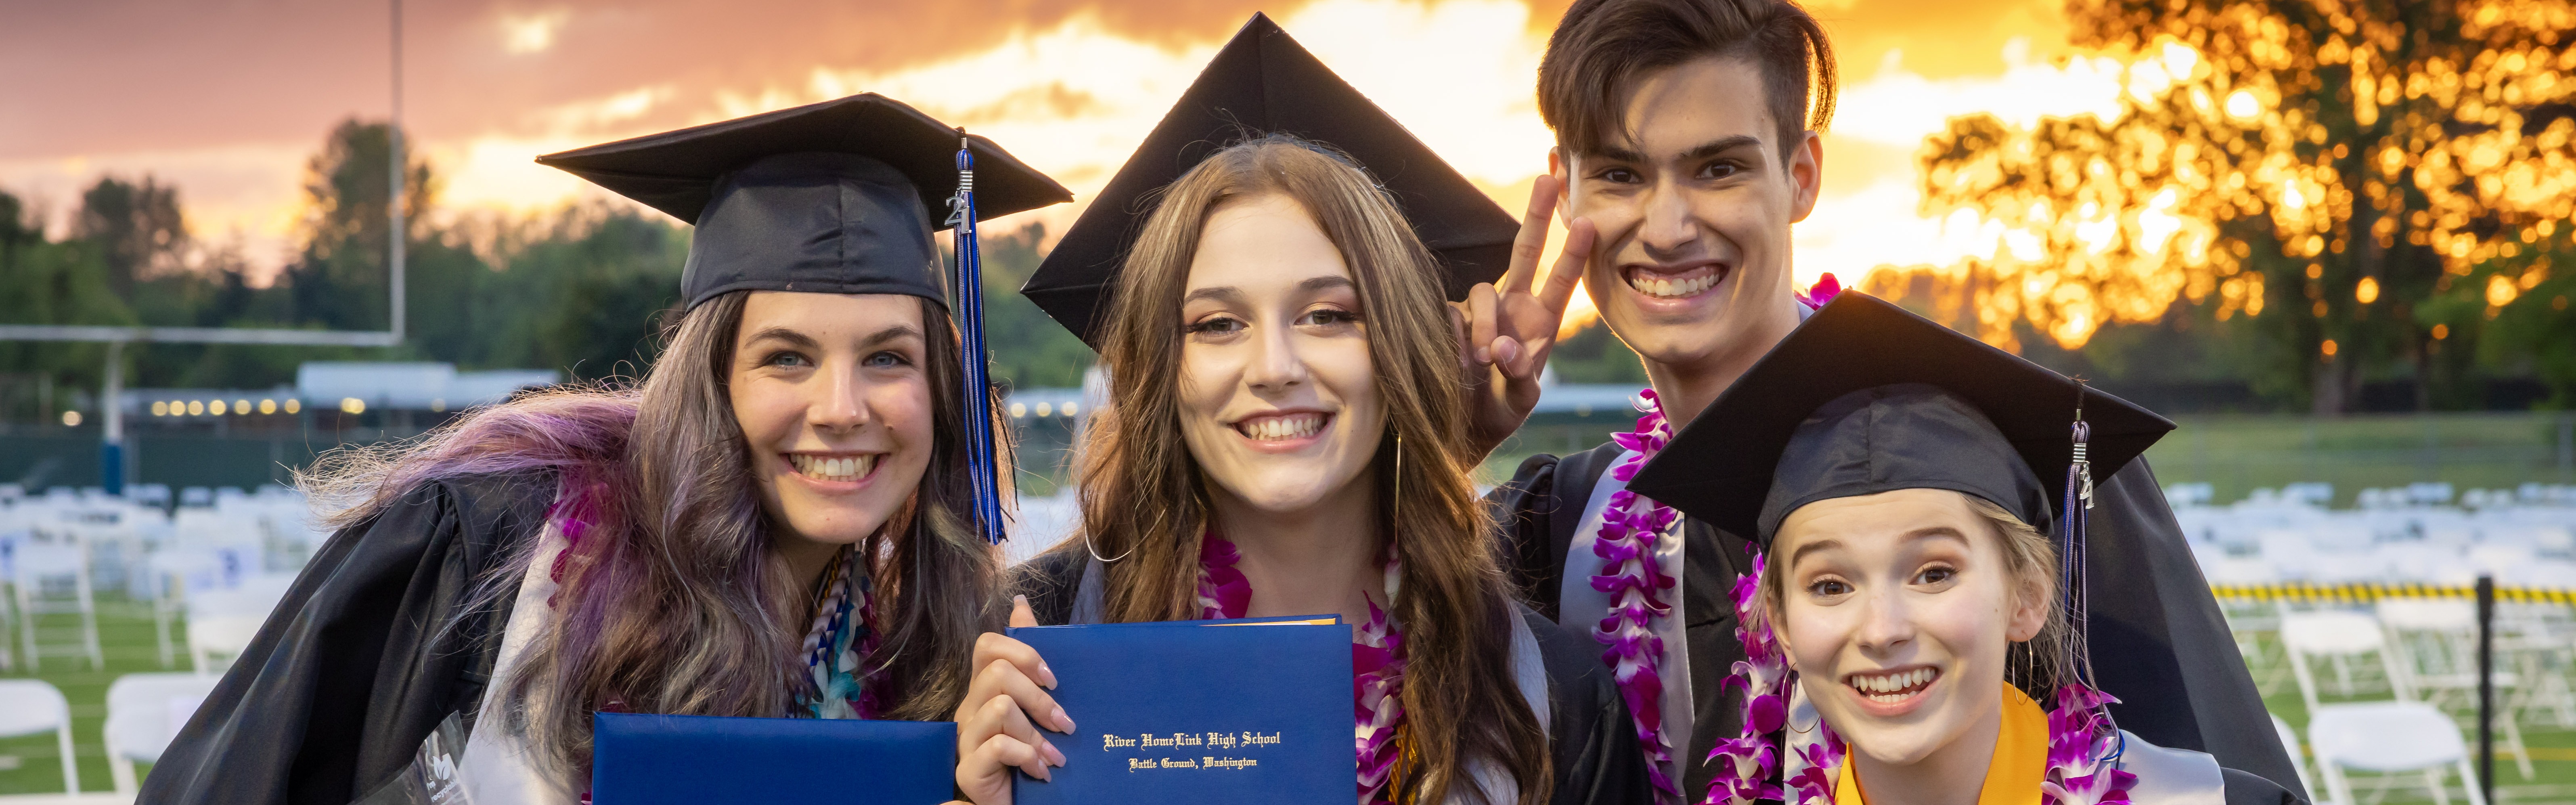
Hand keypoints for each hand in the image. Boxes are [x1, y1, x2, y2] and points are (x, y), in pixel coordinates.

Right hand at [953, 596, 1072, 804]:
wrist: (1020, 801)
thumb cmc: (1031, 751)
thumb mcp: (1037, 703)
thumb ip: (1031, 658)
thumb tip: (1020, 604)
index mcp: (985, 689)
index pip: (988, 646)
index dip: (1023, 653)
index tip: (1054, 679)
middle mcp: (969, 709)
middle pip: (997, 674)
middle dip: (1038, 698)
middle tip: (1065, 724)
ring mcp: (965, 739)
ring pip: (1000, 708)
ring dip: (1036, 733)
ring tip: (1056, 756)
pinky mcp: (967, 769)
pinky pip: (996, 746)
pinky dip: (1026, 756)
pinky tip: (1041, 771)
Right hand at [1455, 174, 1594, 458]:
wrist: (1461, 431)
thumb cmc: (1499, 414)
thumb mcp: (1519, 401)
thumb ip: (1517, 374)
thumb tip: (1499, 348)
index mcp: (1540, 323)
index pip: (1561, 280)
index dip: (1575, 252)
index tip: (1589, 221)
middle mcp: (1512, 308)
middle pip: (1525, 252)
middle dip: (1537, 215)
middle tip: (1547, 178)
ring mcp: (1479, 312)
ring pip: (1482, 293)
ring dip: (1485, 324)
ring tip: (1483, 360)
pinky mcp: (1448, 321)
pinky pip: (1449, 315)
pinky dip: (1456, 337)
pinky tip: (1457, 362)